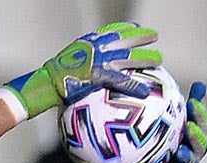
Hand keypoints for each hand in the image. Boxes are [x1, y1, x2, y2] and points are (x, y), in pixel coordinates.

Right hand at [3, 22, 161, 118]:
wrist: (47, 83)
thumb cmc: (55, 78)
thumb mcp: (69, 64)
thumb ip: (82, 64)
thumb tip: (87, 72)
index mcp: (89, 43)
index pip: (110, 31)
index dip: (125, 28)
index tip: (136, 27)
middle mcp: (96, 49)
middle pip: (124, 39)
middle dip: (141, 36)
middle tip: (155, 36)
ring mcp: (99, 61)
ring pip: (128, 57)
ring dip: (145, 57)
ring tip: (160, 60)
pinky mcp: (100, 76)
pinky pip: (121, 81)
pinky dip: (134, 86)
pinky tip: (145, 91)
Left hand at [96, 82, 206, 162]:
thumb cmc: (108, 149)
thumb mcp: (112, 123)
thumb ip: (121, 101)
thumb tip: (118, 71)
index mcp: (169, 128)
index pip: (189, 110)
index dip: (199, 99)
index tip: (199, 86)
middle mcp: (177, 143)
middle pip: (198, 128)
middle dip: (201, 116)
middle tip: (193, 104)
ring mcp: (178, 162)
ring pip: (198, 149)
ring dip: (198, 138)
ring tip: (189, 128)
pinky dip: (187, 162)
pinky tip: (179, 154)